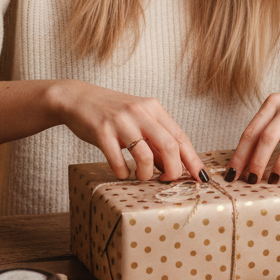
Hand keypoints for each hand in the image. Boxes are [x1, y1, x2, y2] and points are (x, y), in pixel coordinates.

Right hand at [49, 80, 205, 182]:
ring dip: (146, 174)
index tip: (201, 178)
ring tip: (141, 176)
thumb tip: (172, 167)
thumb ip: (155, 139)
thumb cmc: (111, 113)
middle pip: (169, 146)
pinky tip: (122, 172)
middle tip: (167, 181)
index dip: (193, 160)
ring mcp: (121, 122)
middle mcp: (140, 112)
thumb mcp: (138, 119)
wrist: (78, 98)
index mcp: (153, 109)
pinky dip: (123, 172)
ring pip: (145, 156)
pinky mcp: (102, 131)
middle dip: (173, 170)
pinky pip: (118, 161)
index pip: (180, 137)